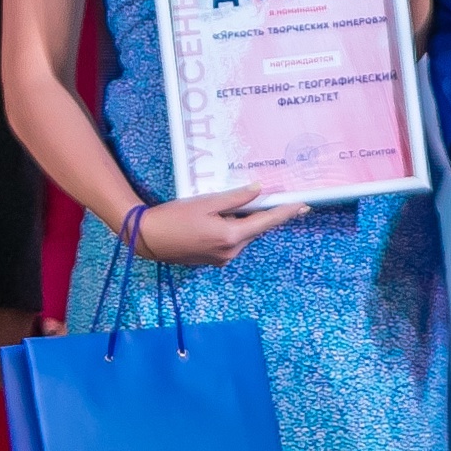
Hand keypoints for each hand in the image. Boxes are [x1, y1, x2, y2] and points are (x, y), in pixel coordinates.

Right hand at [133, 185, 307, 267]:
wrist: (147, 238)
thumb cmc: (174, 217)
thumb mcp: (205, 202)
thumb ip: (235, 198)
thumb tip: (258, 191)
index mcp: (231, 237)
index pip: (266, 222)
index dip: (285, 213)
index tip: (303, 206)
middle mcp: (230, 252)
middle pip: (254, 229)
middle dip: (258, 213)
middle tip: (266, 195)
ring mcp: (221, 259)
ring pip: (242, 234)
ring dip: (241, 220)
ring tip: (226, 205)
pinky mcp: (213, 260)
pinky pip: (230, 240)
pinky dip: (230, 228)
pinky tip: (216, 218)